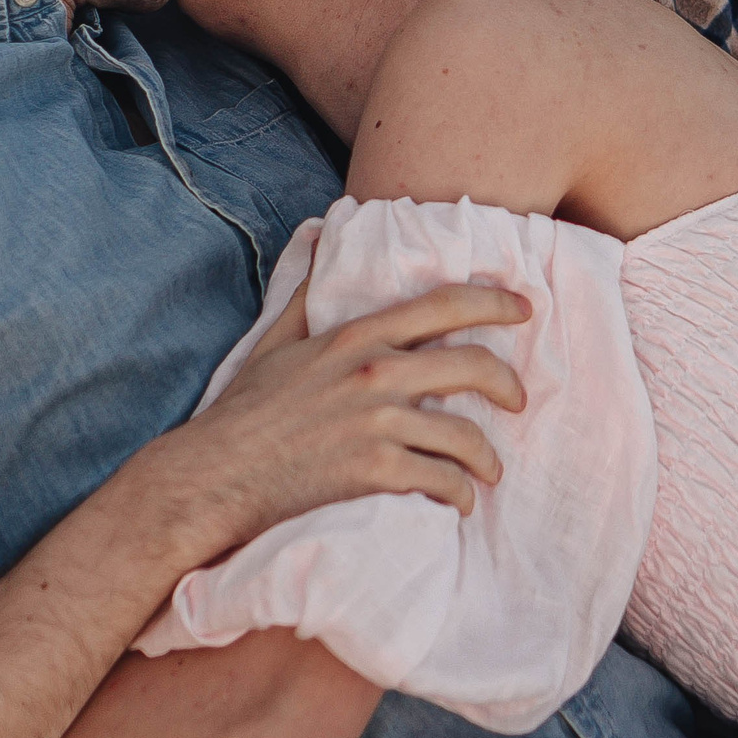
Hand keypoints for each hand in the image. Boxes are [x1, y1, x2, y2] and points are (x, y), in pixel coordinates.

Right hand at [153, 284, 529, 556]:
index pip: (442, 306)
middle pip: (473, 366)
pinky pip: (444, 481)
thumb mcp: (274, 342)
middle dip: (509, 385)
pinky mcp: (375, 472)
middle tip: (518, 402)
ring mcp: (377, 423)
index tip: (524, 309)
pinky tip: (458, 504)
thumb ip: (306, 291)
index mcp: (356, 339)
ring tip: (486, 473)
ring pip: (466, 436)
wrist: (214, 476)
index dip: (493, 302)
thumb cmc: (243, 413)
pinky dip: (459, 496)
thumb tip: (319, 234)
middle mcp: (375, 374)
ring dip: (486, 459)